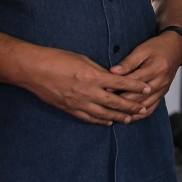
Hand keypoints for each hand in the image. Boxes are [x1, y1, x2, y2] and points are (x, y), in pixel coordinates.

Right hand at [22, 49, 150, 125]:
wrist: (34, 70)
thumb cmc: (57, 59)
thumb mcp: (83, 59)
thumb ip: (99, 70)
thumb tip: (112, 77)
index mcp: (93, 77)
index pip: (121, 84)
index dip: (136, 87)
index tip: (147, 89)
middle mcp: (88, 92)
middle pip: (115, 103)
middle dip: (131, 106)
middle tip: (143, 109)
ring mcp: (78, 103)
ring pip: (103, 114)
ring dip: (118, 117)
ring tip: (129, 119)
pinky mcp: (69, 109)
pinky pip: (89, 118)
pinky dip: (100, 121)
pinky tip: (108, 122)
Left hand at [110, 32, 181, 119]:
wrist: (174, 49)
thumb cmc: (158, 47)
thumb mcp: (142, 50)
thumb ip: (128, 62)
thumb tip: (113, 72)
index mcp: (156, 68)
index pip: (135, 81)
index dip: (119, 86)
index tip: (105, 89)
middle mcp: (161, 81)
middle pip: (139, 95)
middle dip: (121, 100)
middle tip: (106, 104)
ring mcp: (163, 89)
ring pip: (144, 105)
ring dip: (129, 111)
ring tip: (114, 114)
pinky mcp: (162, 94)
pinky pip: (152, 108)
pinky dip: (140, 115)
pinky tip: (129, 118)